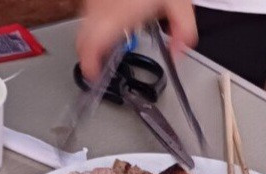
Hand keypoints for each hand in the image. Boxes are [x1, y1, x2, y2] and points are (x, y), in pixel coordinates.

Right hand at [76, 0, 196, 79]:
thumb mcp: (180, 3)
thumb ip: (183, 32)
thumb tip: (178, 53)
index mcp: (117, 14)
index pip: (90, 45)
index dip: (88, 64)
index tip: (93, 74)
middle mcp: (100, 6)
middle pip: (81, 38)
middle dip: (89, 54)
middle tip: (98, 64)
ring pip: (83, 23)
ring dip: (92, 37)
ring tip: (105, 43)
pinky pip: (88, 10)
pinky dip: (94, 21)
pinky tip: (110, 20)